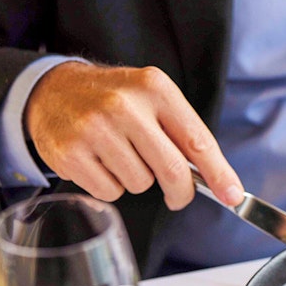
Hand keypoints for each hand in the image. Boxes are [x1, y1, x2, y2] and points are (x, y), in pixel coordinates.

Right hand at [25, 62, 242, 209]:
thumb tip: (221, 182)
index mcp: (155, 89)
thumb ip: (184, 134)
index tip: (233, 195)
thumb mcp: (153, 99)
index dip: (219, 174)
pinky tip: (100, 162)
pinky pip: (110, 192)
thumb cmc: (115, 100)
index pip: (197, 140)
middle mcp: (124, 106)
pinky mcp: (70, 153)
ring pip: (140, 184)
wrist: (53, 90)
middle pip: (171, 170)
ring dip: (138, 181)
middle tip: (178, 196)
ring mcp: (94, 129)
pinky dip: (111, 186)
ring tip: (121, 156)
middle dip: (181, 191)